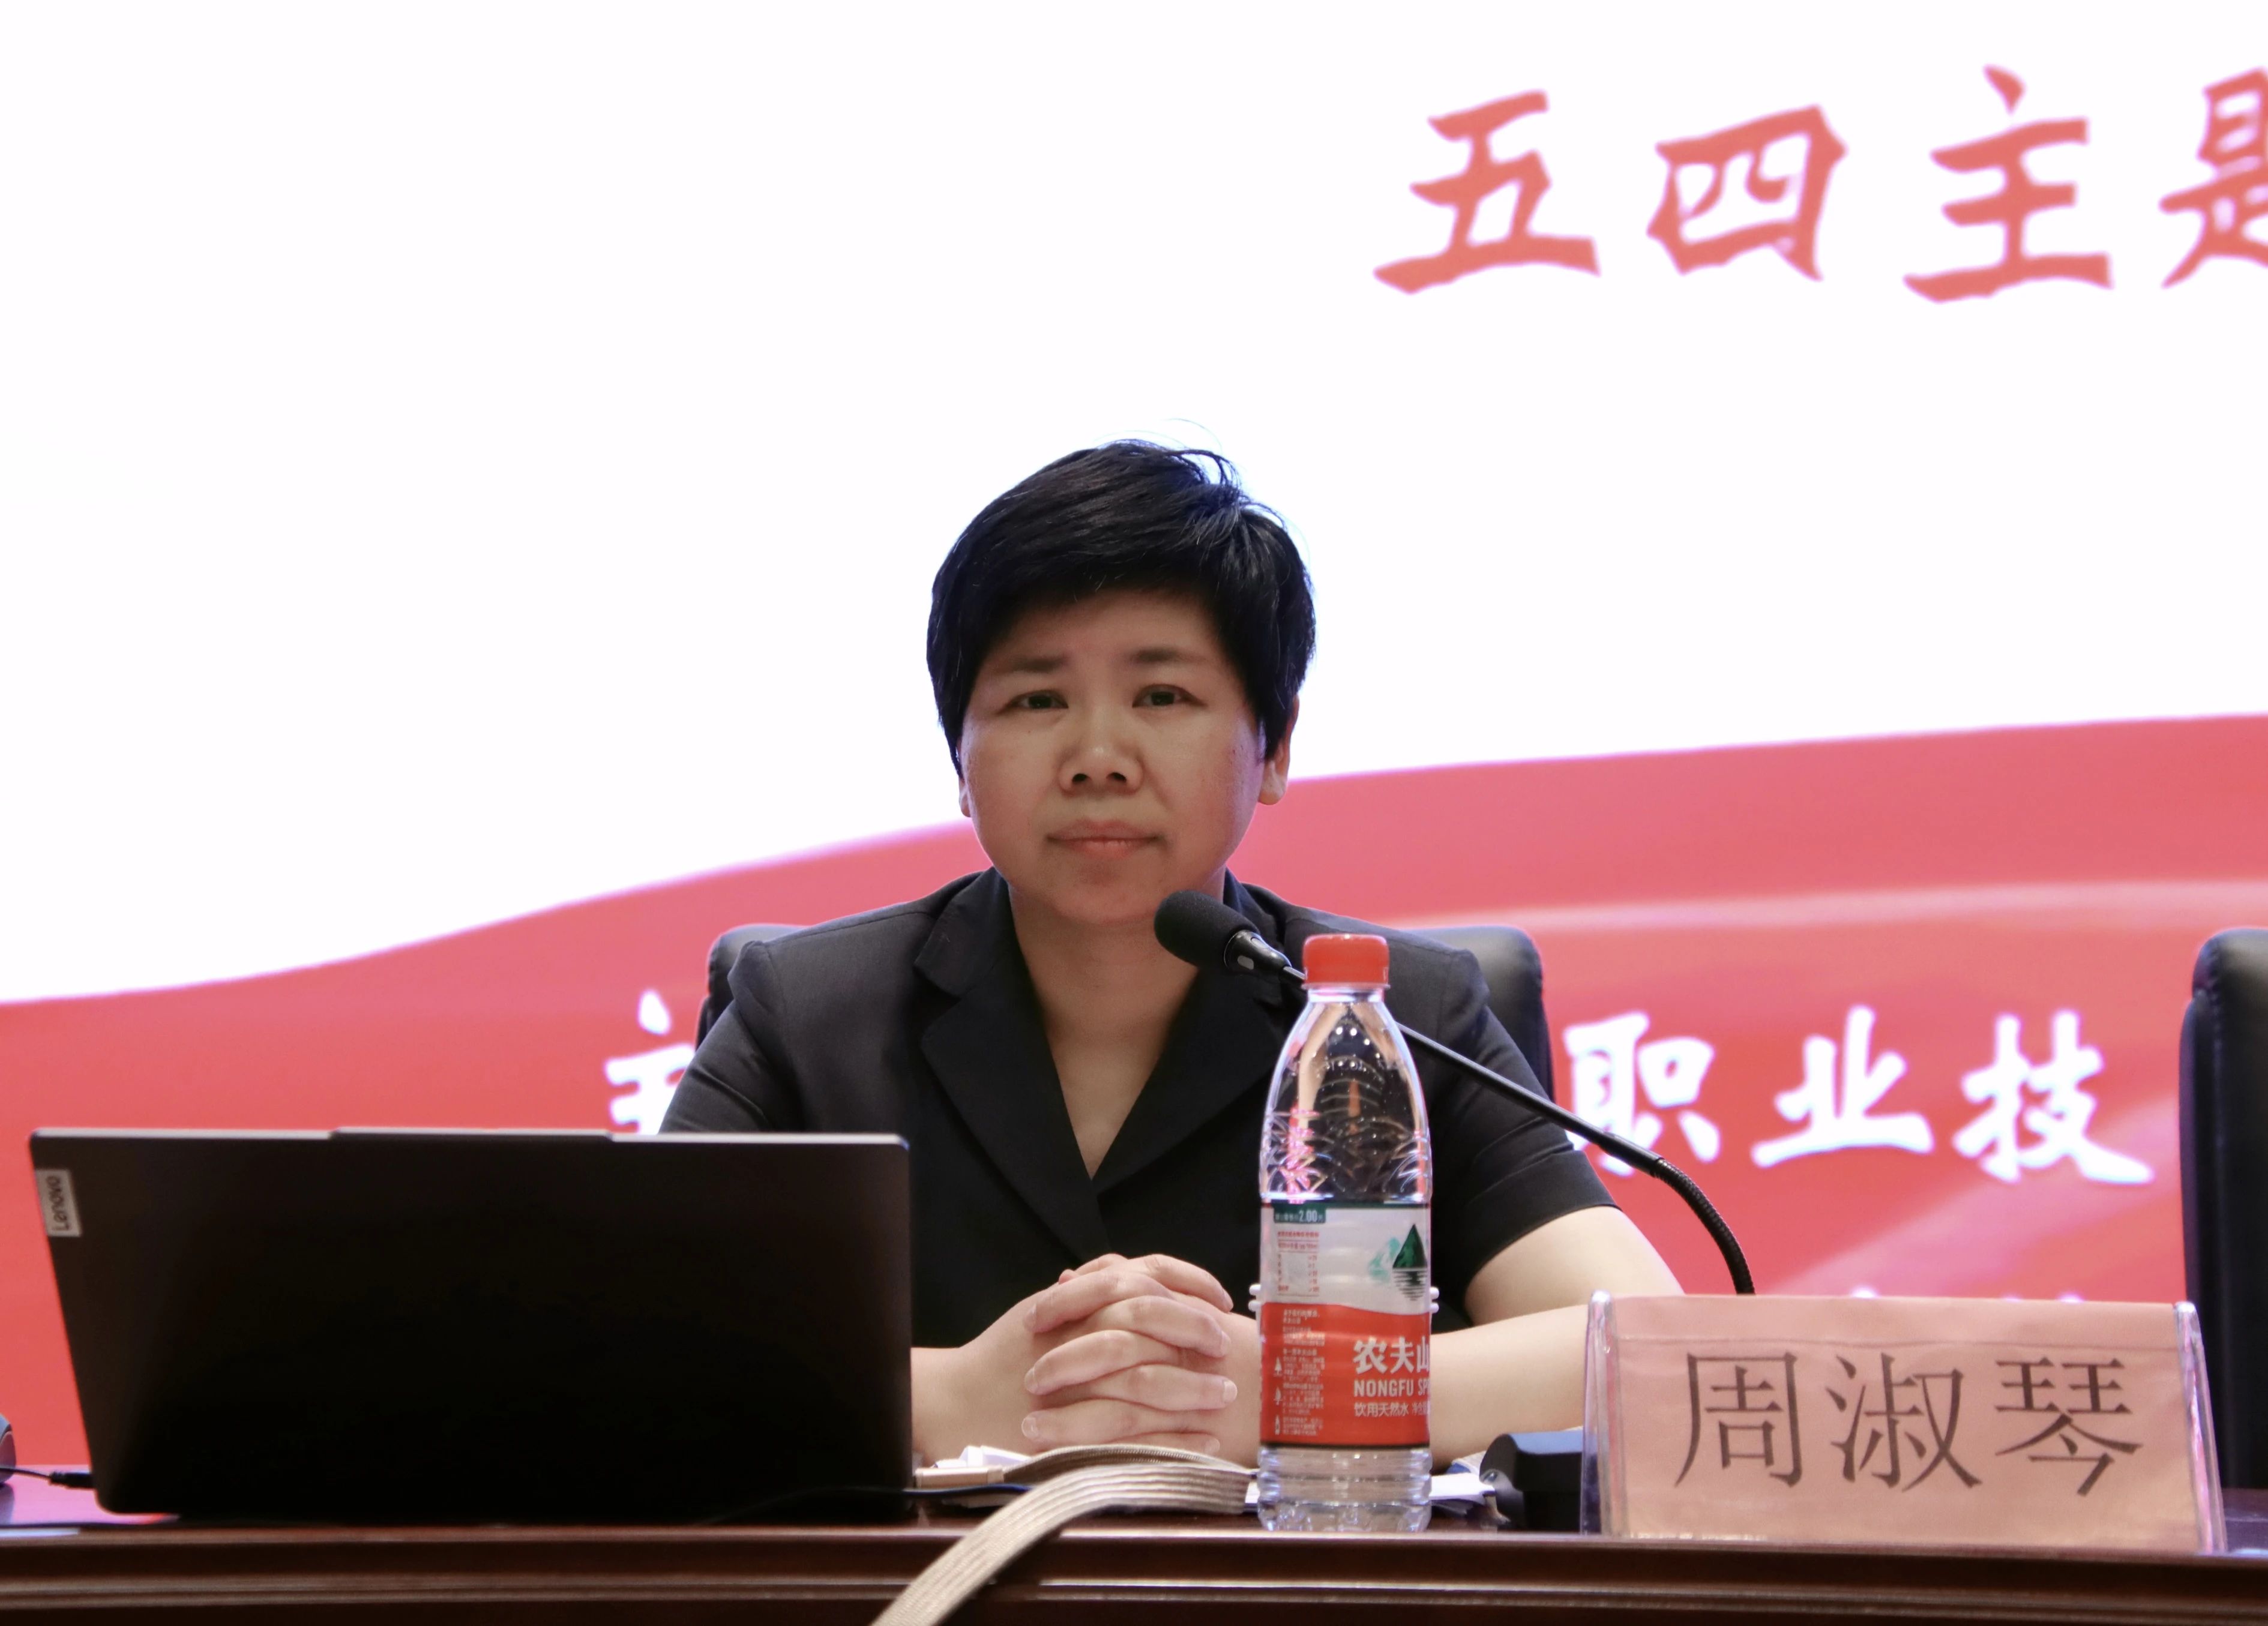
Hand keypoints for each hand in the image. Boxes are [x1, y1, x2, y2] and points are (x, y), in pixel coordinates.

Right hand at [912, 1253, 1243, 1462]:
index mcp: (1075, 1302)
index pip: (1143, 1276)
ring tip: (1226, 1396)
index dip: (1189, 1284)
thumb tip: (1136, 1272)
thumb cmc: (1002, 1355)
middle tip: (1225, 1345)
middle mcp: (1077, 1334)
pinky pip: (1136, 1433)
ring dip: (1194, 1387)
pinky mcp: (1074, 1429)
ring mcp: (1075, 1383)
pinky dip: (1176, 1438)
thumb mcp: (1046, 1310)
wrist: (955, 1401)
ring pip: (1147, 1378)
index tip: (1221, 1301)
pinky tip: (1205, 1442)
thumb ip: (1089, 1290)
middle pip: (1150, 1319)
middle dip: (1196, 1330)